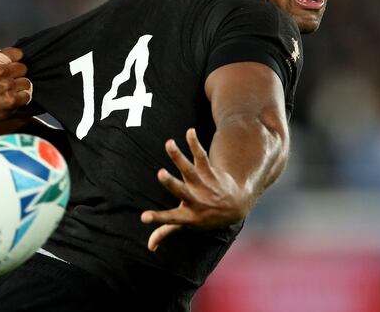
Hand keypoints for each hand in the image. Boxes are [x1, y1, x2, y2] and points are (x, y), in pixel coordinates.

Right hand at [0, 47, 31, 122]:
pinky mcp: (11, 101)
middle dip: (18, 75)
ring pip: (26, 83)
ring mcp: (6, 87)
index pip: (17, 54)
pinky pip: (26, 96)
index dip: (16, 61)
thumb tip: (18, 54)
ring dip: (20, 87)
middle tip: (9, 81)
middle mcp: (0, 73)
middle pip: (23, 68)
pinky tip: (12, 99)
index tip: (13, 66)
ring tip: (9, 91)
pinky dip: (22, 98)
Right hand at [140, 128, 245, 251]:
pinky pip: (202, 157)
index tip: (143, 217)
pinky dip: (195, 144)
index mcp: (189, 216)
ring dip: (179, 156)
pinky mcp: (210, 172)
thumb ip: (167, 231)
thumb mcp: (188, 225)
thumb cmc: (205, 216)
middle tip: (161, 174)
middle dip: (171, 183)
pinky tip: (189, 132)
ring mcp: (204, 185)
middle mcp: (196, 200)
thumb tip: (150, 247)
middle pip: (182, 190)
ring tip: (169, 143)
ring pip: (190, 169)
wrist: (235, 206)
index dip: (157, 219)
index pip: (171, 219)